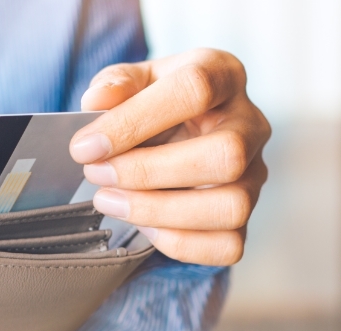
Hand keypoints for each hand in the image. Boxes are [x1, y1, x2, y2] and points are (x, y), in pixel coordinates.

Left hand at [70, 48, 270, 265]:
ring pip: (230, 206)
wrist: (178, 135)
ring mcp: (255, 175)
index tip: (85, 146)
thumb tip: (96, 100)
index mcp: (224, 75)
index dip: (135, 120)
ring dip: (159, 211)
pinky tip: (143, 225)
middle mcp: (250, 125)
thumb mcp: (134, 81)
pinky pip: (227, 244)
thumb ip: (116, 83)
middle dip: (150, 172)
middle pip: (226, 155)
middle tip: (97, 175)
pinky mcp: (247, 217)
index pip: (195, 90)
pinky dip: (179, 242)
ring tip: (110, 201)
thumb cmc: (156, 105)